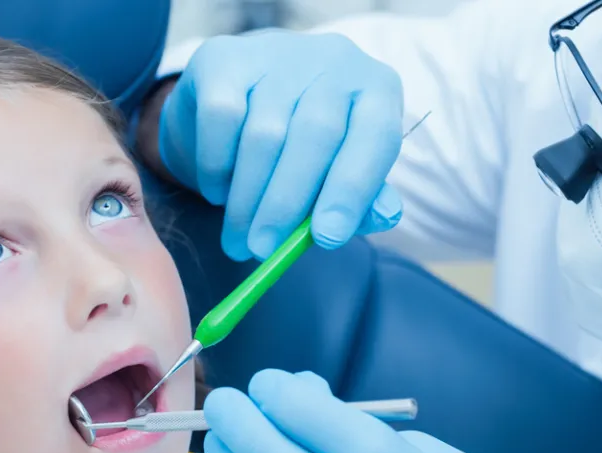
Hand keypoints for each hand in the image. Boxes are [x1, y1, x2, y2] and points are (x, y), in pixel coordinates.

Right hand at [158, 30, 404, 259]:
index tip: (325, 238)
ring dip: (246, 199)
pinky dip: (216, 167)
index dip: (352, 190)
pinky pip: (221, 119)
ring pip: (263, 134)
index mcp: (376, 90)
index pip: (376, 138)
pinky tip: (218, 190)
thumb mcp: (340, 171)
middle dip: (285, 204)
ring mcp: (278, 53)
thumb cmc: (302, 145)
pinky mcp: (225, 58)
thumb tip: (385, 214)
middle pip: (315, 136)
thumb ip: (363, 197)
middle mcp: (335, 60)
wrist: (242, 96)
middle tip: (263, 250)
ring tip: (238, 238)